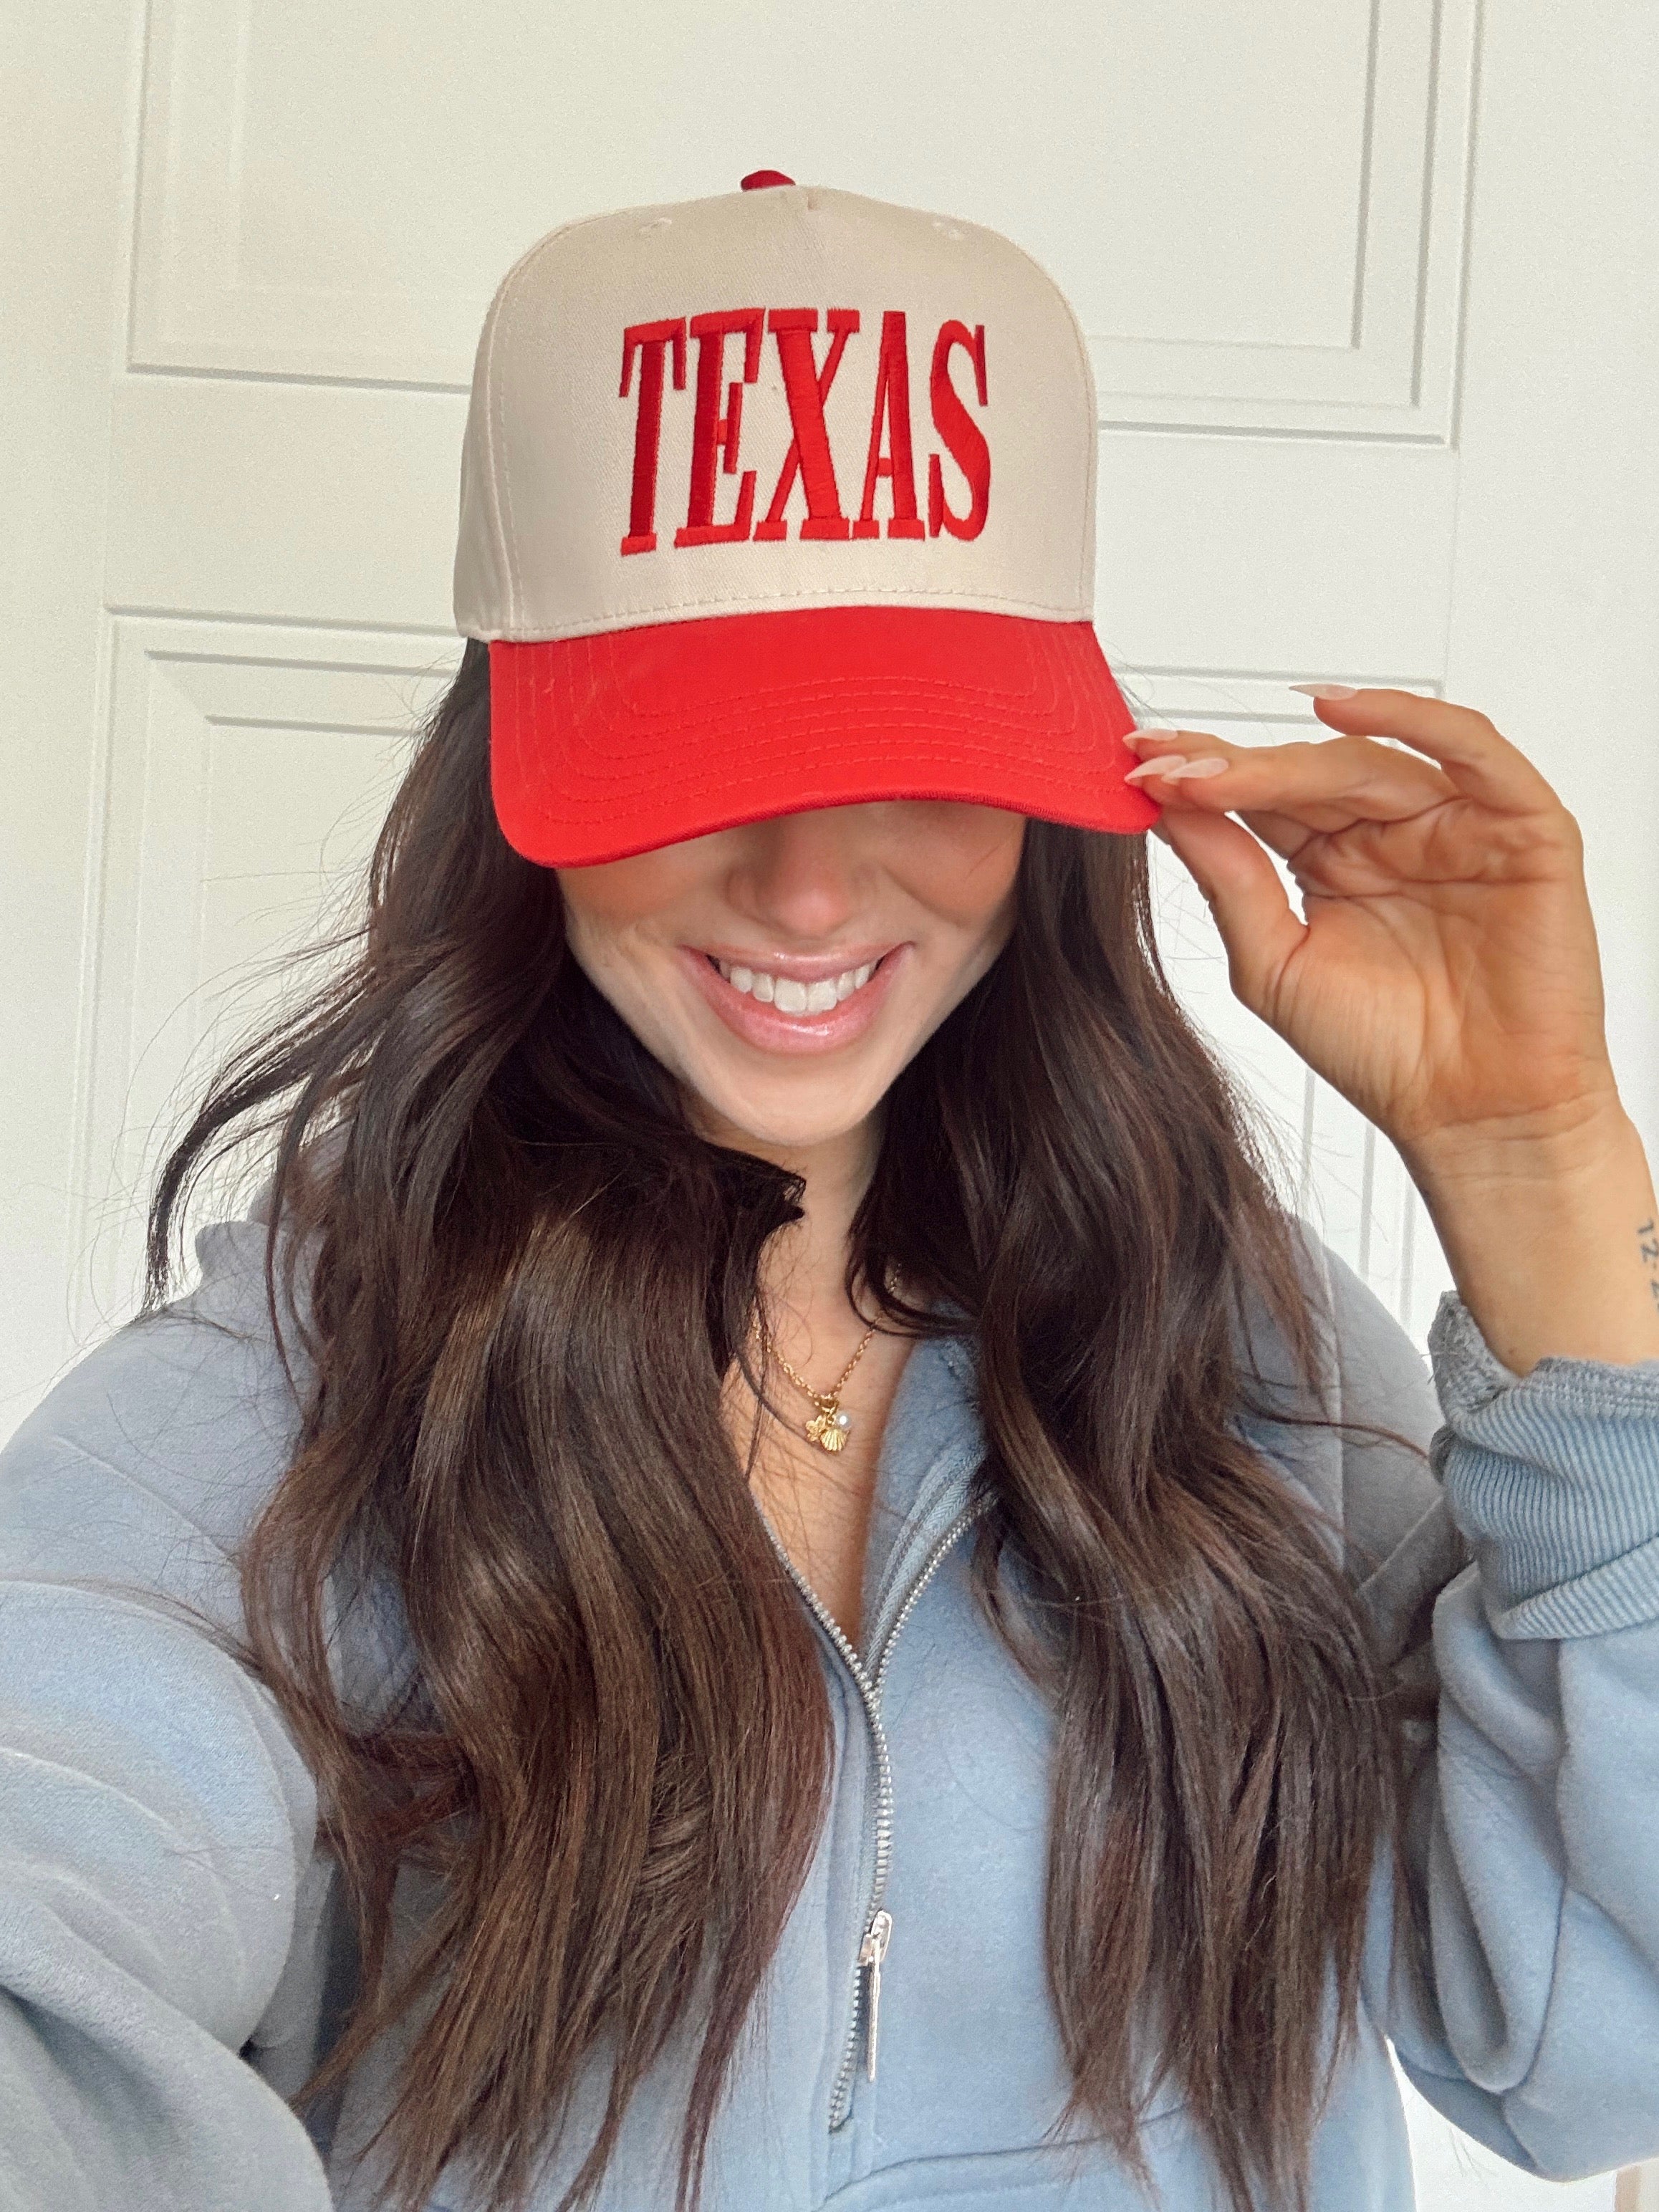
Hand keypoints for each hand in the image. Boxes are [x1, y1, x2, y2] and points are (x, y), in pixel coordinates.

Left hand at [1126, 688, 1618, 1165]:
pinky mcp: (1523, 827)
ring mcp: (1458, 824)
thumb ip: (1229, 882)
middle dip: (1231, 767)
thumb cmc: (1384, 1052)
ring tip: (1216, 767)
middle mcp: (1392, 832)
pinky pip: (1473, 750)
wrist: (1471, 1118)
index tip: (1134, 768)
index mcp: (1332, 859)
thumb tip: (1166, 809)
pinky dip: (1411, 719)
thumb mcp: (1275, 963)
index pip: (1263, 797)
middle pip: (1308, 773)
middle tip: (1162, 766)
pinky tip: (1340, 708)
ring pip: (1372, 760)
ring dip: (1289, 758)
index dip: (1201, 778)